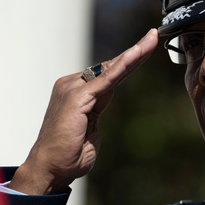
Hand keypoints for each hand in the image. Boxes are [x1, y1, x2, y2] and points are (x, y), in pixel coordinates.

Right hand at [11, 28, 158, 194]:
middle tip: (153, 36)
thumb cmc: (68, 155)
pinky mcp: (77, 97)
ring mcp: (72, 89)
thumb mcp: (89, 129)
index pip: (106, 74)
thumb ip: (97, 111)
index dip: (127, 63)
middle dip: (134, 53)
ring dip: (134, 54)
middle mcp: (72, 86)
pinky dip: (123, 66)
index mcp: (76, 93)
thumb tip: (105, 99)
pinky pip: (106, 79)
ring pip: (110, 69)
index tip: (145, 50)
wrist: (50, 168)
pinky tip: (136, 54)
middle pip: (110, 67)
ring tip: (152, 39)